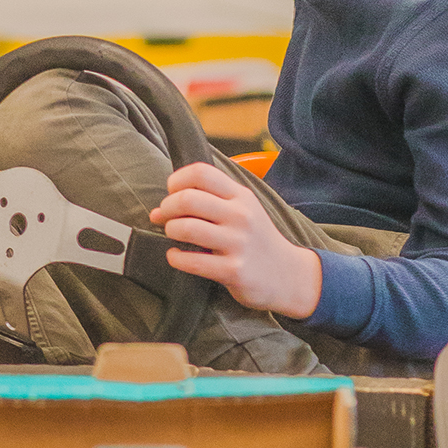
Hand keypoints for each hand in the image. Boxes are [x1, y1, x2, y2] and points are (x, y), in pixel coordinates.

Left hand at [150, 162, 321, 317]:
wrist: (288, 275)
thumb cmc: (256, 240)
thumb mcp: (243, 211)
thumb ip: (207, 203)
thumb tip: (158, 211)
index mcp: (241, 196)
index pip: (201, 173)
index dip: (177, 180)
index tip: (172, 192)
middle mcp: (241, 216)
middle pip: (188, 198)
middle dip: (168, 207)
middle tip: (166, 217)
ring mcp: (238, 243)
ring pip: (186, 228)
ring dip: (170, 230)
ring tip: (174, 235)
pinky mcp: (233, 270)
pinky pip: (191, 261)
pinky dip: (175, 257)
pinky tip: (177, 256)